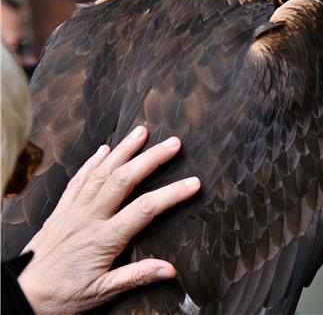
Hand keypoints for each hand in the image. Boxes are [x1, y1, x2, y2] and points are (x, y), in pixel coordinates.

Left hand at [17, 126, 200, 314]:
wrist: (21, 296)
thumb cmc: (62, 297)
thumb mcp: (101, 293)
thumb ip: (136, 277)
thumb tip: (169, 270)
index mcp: (104, 239)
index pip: (146, 209)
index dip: (172, 194)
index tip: (193, 183)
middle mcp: (89, 218)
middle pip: (125, 180)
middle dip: (151, 158)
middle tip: (173, 143)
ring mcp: (74, 211)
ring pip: (102, 172)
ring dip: (124, 150)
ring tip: (141, 132)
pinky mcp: (61, 211)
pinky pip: (79, 180)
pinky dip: (92, 162)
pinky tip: (104, 150)